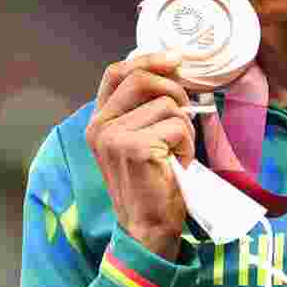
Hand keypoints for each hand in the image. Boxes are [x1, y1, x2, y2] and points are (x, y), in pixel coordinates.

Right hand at [85, 50, 193, 260]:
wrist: (148, 228)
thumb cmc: (151, 181)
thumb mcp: (140, 138)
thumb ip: (144, 107)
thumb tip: (173, 67)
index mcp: (99, 121)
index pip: (117, 72)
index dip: (148, 59)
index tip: (176, 59)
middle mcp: (100, 127)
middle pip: (142, 78)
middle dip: (174, 90)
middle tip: (185, 115)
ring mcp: (114, 137)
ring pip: (167, 104)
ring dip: (184, 129)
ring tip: (175, 153)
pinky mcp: (135, 148)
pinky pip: (177, 126)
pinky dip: (186, 145)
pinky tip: (177, 164)